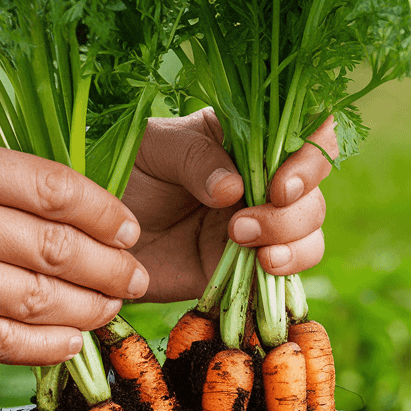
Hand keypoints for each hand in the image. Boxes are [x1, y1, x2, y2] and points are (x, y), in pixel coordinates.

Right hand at [0, 130, 147, 365]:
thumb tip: (72, 202)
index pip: (50, 188)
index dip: (103, 213)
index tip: (128, 230)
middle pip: (53, 249)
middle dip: (109, 268)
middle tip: (136, 279)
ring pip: (35, 300)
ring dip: (87, 310)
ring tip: (111, 310)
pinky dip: (46, 346)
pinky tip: (73, 344)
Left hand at [122, 108, 337, 302]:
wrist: (97, 236)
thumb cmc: (125, 176)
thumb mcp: (155, 150)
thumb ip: (195, 159)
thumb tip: (235, 189)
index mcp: (248, 140)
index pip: (307, 136)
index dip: (312, 158)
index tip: (282, 184)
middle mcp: (262, 183)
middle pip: (312, 194)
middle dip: (291, 212)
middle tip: (241, 225)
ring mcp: (258, 228)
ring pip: (309, 235)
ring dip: (292, 242)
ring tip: (246, 246)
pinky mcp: (246, 269)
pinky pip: (285, 274)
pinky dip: (285, 273)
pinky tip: (262, 269)